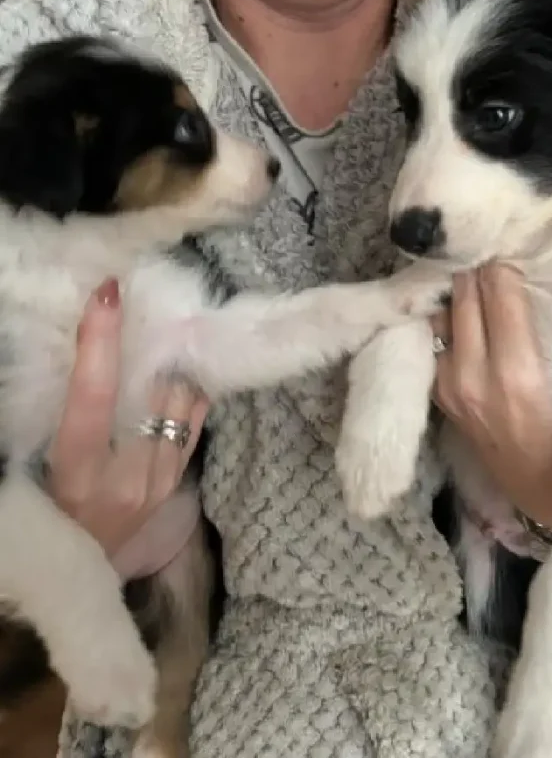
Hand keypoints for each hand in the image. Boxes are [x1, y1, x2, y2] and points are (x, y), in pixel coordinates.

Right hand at [47, 277, 209, 577]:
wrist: (78, 569)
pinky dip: (189, 385)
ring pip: (182, 400)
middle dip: (151, 340)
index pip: (94, 396)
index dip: (101, 341)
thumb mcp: (44, 461)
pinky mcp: (179, 479)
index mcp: (80, 474)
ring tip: (167, 323)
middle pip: (153, 391)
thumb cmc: (46, 508)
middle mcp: (131, 477)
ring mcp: (163, 479)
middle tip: (148, 298)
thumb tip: (87, 349)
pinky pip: (195, 418)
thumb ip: (66, 412)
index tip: (108, 292)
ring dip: (174, 360)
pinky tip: (182, 361)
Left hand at [431, 265, 551, 529]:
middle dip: (476, 267)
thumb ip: (541, 330)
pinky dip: (446, 319)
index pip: (498, 292)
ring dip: (457, 291)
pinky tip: (458, 310)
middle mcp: (473, 376)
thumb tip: (516, 276)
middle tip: (487, 247)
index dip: (503, 262)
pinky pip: (435, 339)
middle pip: (465, 296)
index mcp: (515, 373)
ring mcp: (449, 386)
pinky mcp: (439, 394)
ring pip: (444, 313)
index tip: (509, 246)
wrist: (542, 491)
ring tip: (473, 276)